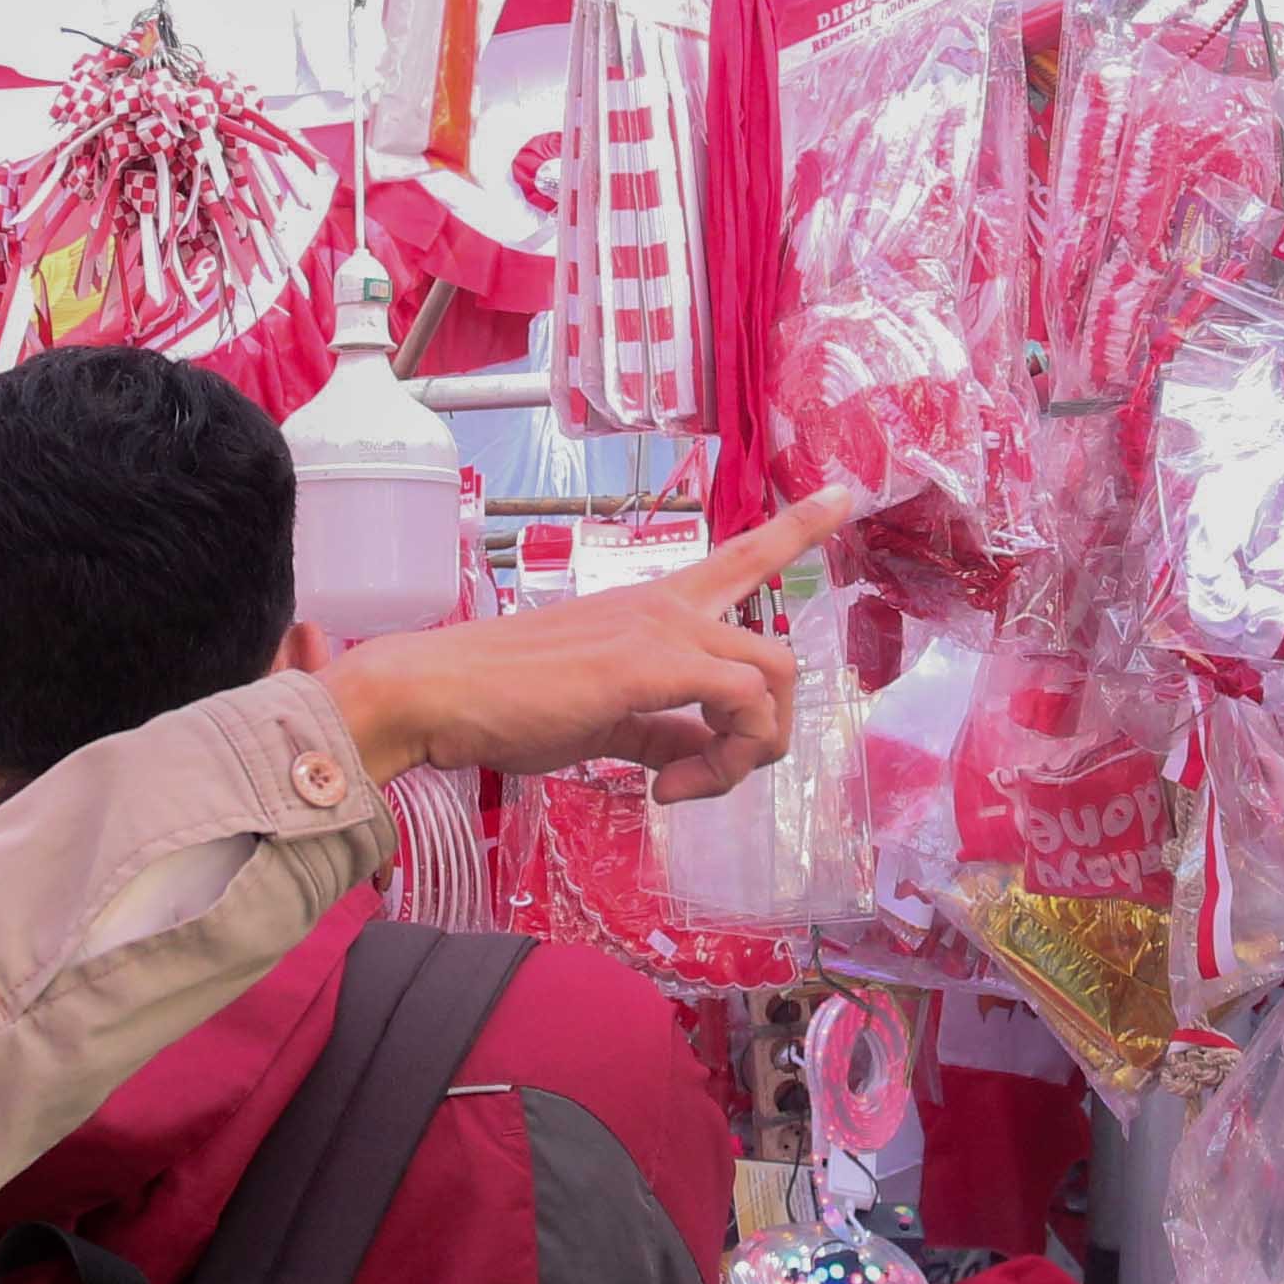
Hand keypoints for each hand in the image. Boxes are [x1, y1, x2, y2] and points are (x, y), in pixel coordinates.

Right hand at [323, 486, 854, 804]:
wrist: (440, 694)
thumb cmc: (505, 705)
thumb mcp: (602, 722)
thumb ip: (661, 734)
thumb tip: (700, 759)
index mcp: (655, 608)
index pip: (742, 556)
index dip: (798, 529)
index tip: (843, 495)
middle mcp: (669, 606)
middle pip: (779, 654)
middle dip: (768, 736)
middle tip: (705, 782)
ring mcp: (662, 629)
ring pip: (772, 679)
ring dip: (748, 752)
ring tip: (685, 786)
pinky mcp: (651, 663)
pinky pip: (740, 704)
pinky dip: (723, 762)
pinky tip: (666, 788)